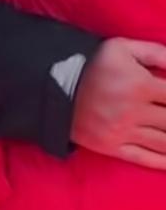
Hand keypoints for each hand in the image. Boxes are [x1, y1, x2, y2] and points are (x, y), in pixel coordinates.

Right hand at [72, 37, 165, 168]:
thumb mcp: (122, 47)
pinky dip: (163, 162)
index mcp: (140, 83)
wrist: (54, 82)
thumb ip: (156, 53)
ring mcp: (123, 131)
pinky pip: (144, 158)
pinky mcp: (112, 146)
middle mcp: (134, 110)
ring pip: (164, 143)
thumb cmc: (93, 62)